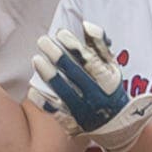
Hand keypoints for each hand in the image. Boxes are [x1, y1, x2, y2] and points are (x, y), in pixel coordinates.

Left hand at [30, 22, 151, 151]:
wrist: (118, 126)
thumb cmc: (111, 88)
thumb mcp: (112, 67)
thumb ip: (100, 46)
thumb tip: (86, 25)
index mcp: (108, 80)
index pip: (91, 61)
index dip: (75, 47)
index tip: (60, 33)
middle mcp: (97, 96)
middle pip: (75, 75)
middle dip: (58, 56)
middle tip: (42, 40)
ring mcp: (85, 111)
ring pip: (65, 93)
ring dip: (49, 76)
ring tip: (36, 59)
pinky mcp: (74, 124)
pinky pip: (57, 114)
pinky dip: (45, 103)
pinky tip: (33, 90)